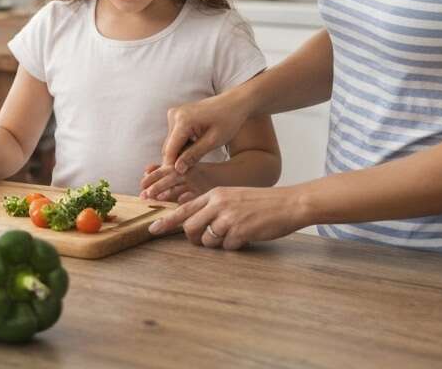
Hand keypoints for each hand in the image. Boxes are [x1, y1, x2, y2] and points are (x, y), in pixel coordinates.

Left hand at [139, 163, 210, 202]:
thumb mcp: (184, 169)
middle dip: (157, 186)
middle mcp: (190, 173)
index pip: (165, 170)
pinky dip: (188, 196)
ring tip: (159, 198)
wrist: (229, 174)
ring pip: (182, 186)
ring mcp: (199, 183)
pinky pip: (198, 194)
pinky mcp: (208, 192)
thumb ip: (165, 170)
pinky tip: (181, 200)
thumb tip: (146, 170)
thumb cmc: (203, 174)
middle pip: (171, 178)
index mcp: (182, 167)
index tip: (142, 186)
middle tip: (146, 195)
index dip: (152, 177)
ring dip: (169, 192)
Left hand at [147, 186, 308, 250]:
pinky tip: (247, 236)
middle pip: (190, 228)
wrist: (289, 203)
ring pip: (207, 240)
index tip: (152, 229)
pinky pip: (226, 247)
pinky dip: (234, 246)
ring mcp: (228, 217)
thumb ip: (215, 208)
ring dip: (216, 244)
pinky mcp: (240, 231)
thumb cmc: (262, 203)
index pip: (184, 209)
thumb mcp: (234, 197)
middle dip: (193, 239)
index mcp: (214, 194)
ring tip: (233, 235)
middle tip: (204, 241)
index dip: (167, 221)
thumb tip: (197, 227)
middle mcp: (218, 204)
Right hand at [161, 93, 251, 173]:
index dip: (172, 166)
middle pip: (169, 146)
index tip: (179, 179)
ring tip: (196, 159)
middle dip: (176, 160)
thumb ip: (193, 155)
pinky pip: (175, 135)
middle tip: (189, 173)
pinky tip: (196, 148)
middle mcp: (174, 115)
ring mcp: (175, 113)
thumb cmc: (228, 121)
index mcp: (183, 120)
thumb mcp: (213, 141)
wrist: (235, 103)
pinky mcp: (177, 115)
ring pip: (171, 142)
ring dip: (180, 153)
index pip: (170, 150)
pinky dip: (183, 144)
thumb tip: (177, 169)